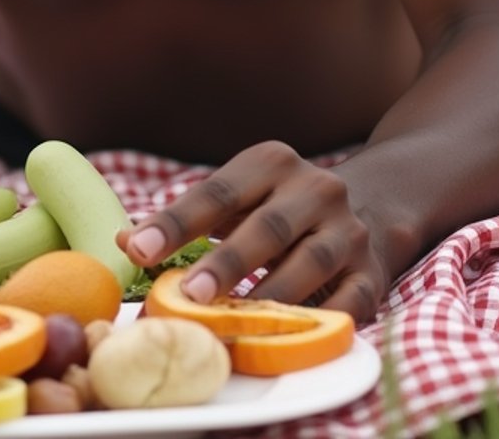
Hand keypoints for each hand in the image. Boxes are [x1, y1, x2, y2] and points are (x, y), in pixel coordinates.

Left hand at [117, 142, 384, 322]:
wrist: (370, 207)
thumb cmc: (280, 209)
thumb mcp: (237, 199)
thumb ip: (186, 220)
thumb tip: (126, 241)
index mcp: (272, 163)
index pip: (217, 192)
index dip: (176, 222)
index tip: (138, 249)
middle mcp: (316, 188)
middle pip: (267, 226)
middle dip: (226, 262)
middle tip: (189, 294)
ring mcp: (349, 230)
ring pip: (310, 263)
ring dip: (269, 296)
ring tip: (232, 323)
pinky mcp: (372, 272)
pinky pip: (348, 301)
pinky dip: (317, 321)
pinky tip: (286, 336)